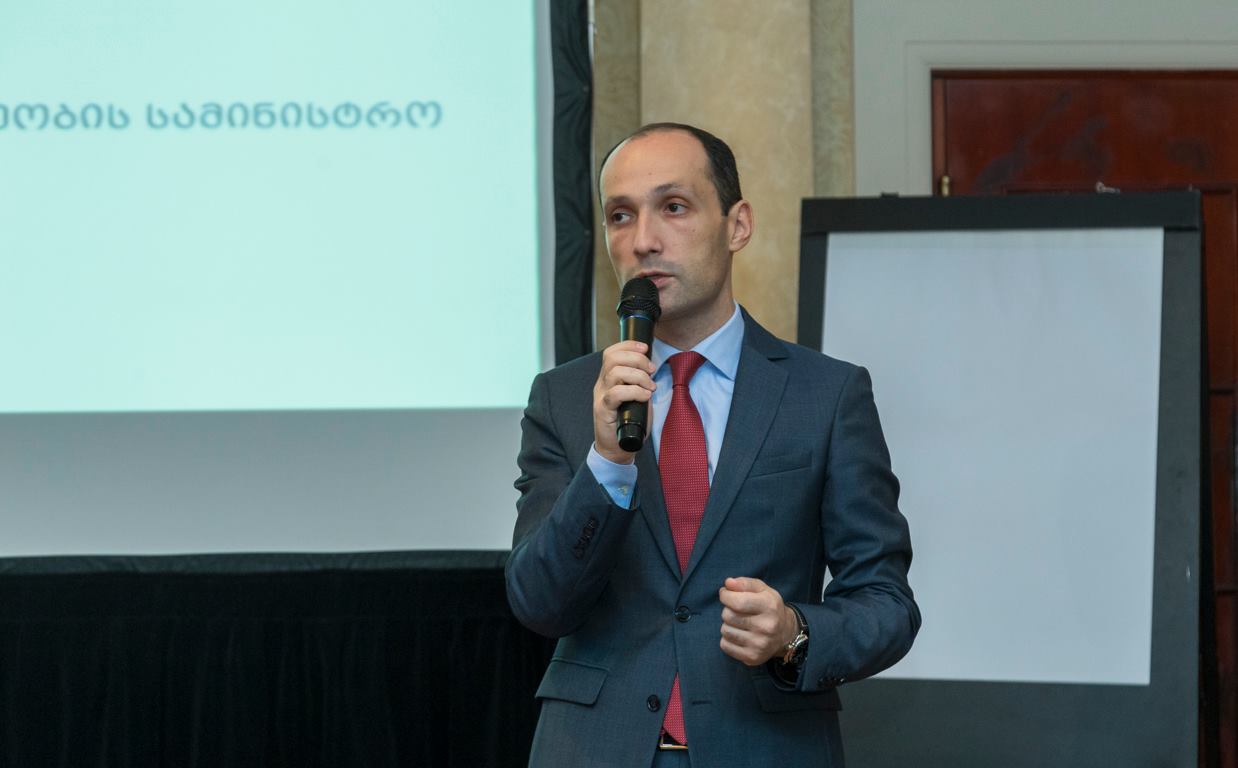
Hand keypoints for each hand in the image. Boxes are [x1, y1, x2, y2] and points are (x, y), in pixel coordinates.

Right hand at [593, 340, 656, 463]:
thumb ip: (639, 381)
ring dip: (638, 376)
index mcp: (608, 379)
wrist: (617, 448)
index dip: (628, 345)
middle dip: (637, 359)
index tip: (646, 348)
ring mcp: (601, 397)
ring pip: (615, 373)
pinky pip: (616, 394)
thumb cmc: (628, 422)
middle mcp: (602, 385)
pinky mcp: (603, 411)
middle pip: (613, 358)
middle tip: (651, 370)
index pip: (611, 352)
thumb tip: (651, 367)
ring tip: (649, 387)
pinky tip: (645, 396)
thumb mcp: (636, 396)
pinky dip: (634, 391)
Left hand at [718, 577, 799, 665]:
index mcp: (770, 606)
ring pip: (725, 630)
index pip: (737, 601)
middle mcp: (767, 627)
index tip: (725, 594)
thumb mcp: (762, 590)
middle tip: (736, 611)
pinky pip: (725, 645)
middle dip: (727, 610)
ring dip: (727, 625)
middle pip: (728, 616)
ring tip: (739, 623)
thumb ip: (744, 583)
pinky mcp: (752, 657)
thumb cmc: (769, 608)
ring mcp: (760, 644)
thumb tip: (728, 584)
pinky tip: (739, 635)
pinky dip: (727, 639)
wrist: (785, 633)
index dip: (725, 596)